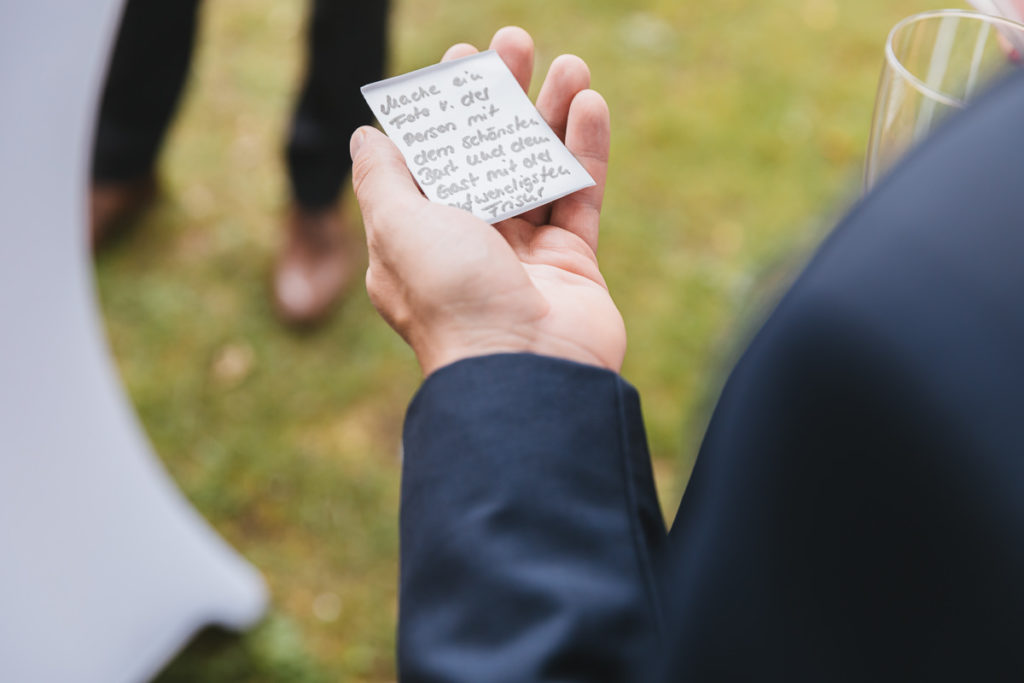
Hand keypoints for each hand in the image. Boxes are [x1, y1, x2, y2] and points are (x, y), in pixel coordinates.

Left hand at [351, 27, 623, 376]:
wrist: (525, 370)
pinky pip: (579, 194)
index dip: (444, 106)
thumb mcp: (398, 229)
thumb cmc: (451, 299)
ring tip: (570, 64)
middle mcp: (469, 242)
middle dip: (501, 97)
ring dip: (551, 114)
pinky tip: (590, 105)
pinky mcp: (571, 261)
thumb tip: (365, 137)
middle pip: (487, 154)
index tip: (460, 57)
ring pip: (538, 168)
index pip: (430, 158)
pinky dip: (585, 151)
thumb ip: (382, 178)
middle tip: (515, 44)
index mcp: (418, 236)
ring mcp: (523, 252)